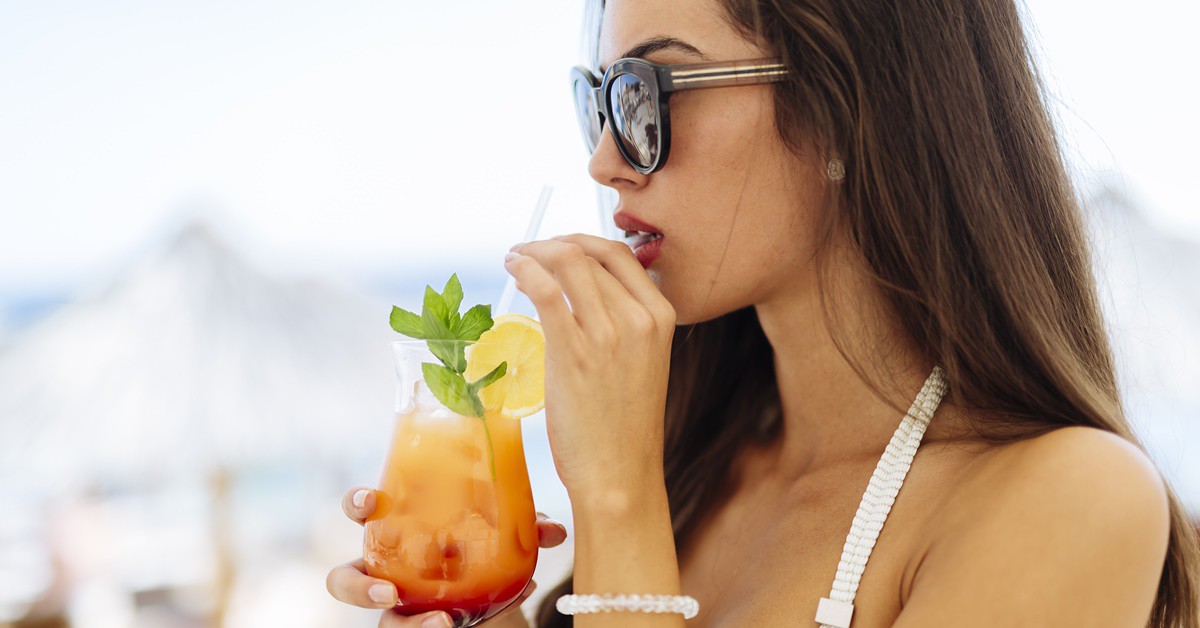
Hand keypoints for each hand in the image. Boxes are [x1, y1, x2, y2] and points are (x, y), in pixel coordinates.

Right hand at [326, 487, 568, 627]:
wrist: (495, 590)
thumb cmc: (482, 543)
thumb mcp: (503, 529)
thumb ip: (525, 526)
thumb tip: (553, 531)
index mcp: (396, 528)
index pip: (361, 512)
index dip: (357, 503)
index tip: (372, 500)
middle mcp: (386, 569)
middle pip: (344, 581)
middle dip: (357, 588)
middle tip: (390, 591)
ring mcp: (399, 605)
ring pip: (380, 623)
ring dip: (406, 626)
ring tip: (442, 622)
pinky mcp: (418, 624)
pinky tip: (465, 621)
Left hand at [504, 234, 675, 502]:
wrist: (619, 475)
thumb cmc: (623, 426)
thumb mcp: (641, 363)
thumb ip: (622, 325)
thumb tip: (583, 295)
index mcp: (661, 316)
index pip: (620, 253)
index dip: (582, 241)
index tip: (558, 247)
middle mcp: (639, 318)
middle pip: (589, 253)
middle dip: (553, 244)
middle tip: (529, 252)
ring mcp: (607, 333)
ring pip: (567, 262)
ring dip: (533, 252)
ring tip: (515, 258)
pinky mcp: (573, 351)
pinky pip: (545, 289)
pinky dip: (524, 269)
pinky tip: (513, 269)